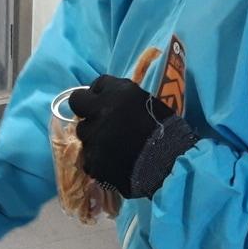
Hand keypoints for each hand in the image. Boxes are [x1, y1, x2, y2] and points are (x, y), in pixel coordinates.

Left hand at [68, 76, 196, 198]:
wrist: (169, 165)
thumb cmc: (166, 132)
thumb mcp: (147, 102)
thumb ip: (123, 97)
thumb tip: (105, 98)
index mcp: (118, 93)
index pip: (98, 83)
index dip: (100, 93)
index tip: (106, 101)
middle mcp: (100, 111)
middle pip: (78, 102)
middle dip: (86, 109)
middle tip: (99, 119)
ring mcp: (93, 137)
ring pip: (83, 131)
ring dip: (94, 135)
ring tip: (112, 145)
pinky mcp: (92, 160)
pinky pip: (88, 156)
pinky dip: (98, 158)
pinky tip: (113, 162)